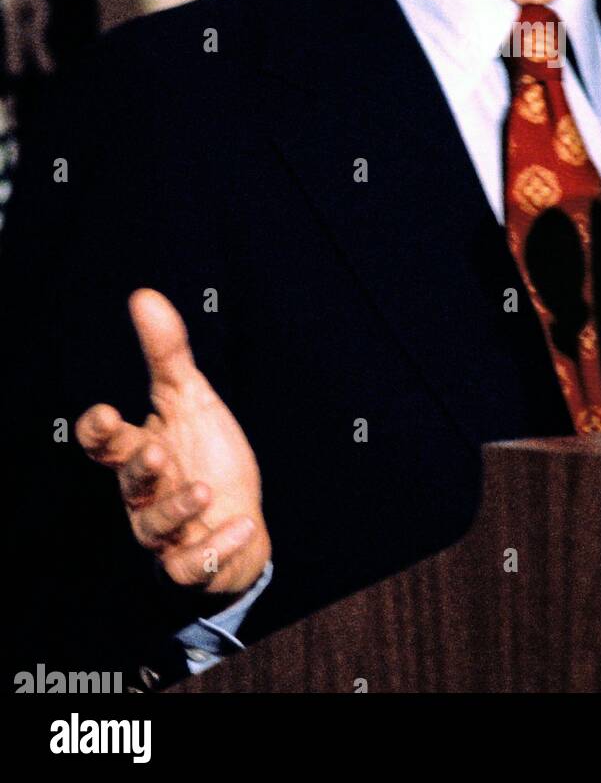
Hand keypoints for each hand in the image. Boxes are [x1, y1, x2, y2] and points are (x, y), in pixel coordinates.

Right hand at [75, 288, 270, 594]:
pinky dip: (216, 547)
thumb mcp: (190, 398)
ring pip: (155, 529)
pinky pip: (193, 566)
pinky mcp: (194, 563)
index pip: (104, 444)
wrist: (241, 517)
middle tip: (157, 452)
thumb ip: (166, 353)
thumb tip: (143, 295)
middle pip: (129, 483)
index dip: (98, 431)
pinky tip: (242, 523)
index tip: (105, 413)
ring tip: (205, 489)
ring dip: (177, 508)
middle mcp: (146, 494)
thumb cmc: (206, 455)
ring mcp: (168, 532)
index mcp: (140, 451)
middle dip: (139, 469)